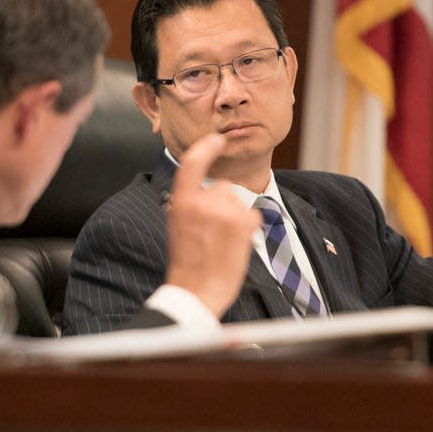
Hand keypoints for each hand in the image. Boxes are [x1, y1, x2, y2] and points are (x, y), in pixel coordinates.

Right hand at [164, 133, 261, 316]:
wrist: (195, 292)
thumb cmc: (187, 264)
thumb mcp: (179, 226)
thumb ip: (192, 205)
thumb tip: (211, 193)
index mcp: (181, 201)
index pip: (193, 163)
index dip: (206, 148)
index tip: (216, 139)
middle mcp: (201, 202)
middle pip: (224, 188)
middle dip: (225, 205)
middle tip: (215, 233)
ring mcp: (223, 212)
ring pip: (240, 203)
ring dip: (237, 219)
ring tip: (223, 245)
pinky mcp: (242, 224)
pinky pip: (253, 216)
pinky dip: (249, 230)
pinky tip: (236, 247)